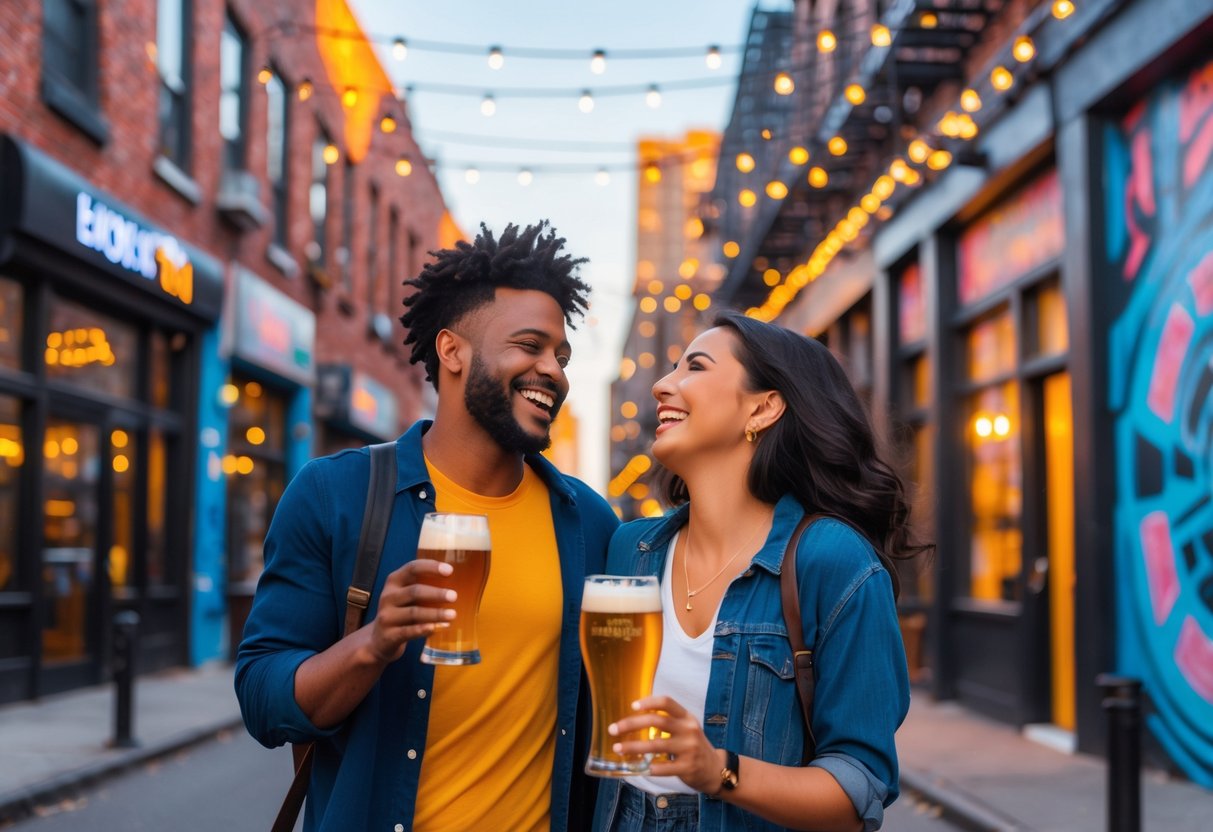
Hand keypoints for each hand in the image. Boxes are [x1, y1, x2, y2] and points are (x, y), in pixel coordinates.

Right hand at [366, 559, 455, 662]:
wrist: (379, 640)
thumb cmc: (401, 612)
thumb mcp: (407, 596)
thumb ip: (426, 587)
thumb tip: (462, 580)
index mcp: (395, 581)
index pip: (412, 568)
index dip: (431, 567)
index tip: (450, 570)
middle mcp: (388, 596)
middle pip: (414, 591)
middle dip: (436, 593)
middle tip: (454, 596)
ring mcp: (387, 616)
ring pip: (414, 613)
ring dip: (435, 614)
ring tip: (452, 615)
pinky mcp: (389, 635)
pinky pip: (409, 631)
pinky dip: (425, 629)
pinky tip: (438, 628)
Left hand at [609, 695, 725, 794]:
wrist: (715, 769)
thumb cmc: (693, 746)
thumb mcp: (686, 728)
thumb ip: (668, 721)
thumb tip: (636, 717)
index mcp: (687, 717)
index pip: (667, 702)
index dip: (648, 702)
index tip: (632, 706)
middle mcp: (689, 730)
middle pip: (657, 721)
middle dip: (631, 724)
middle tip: (614, 729)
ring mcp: (689, 749)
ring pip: (656, 745)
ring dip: (633, 747)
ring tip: (618, 749)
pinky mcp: (688, 767)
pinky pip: (664, 767)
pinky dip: (649, 768)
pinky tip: (638, 769)